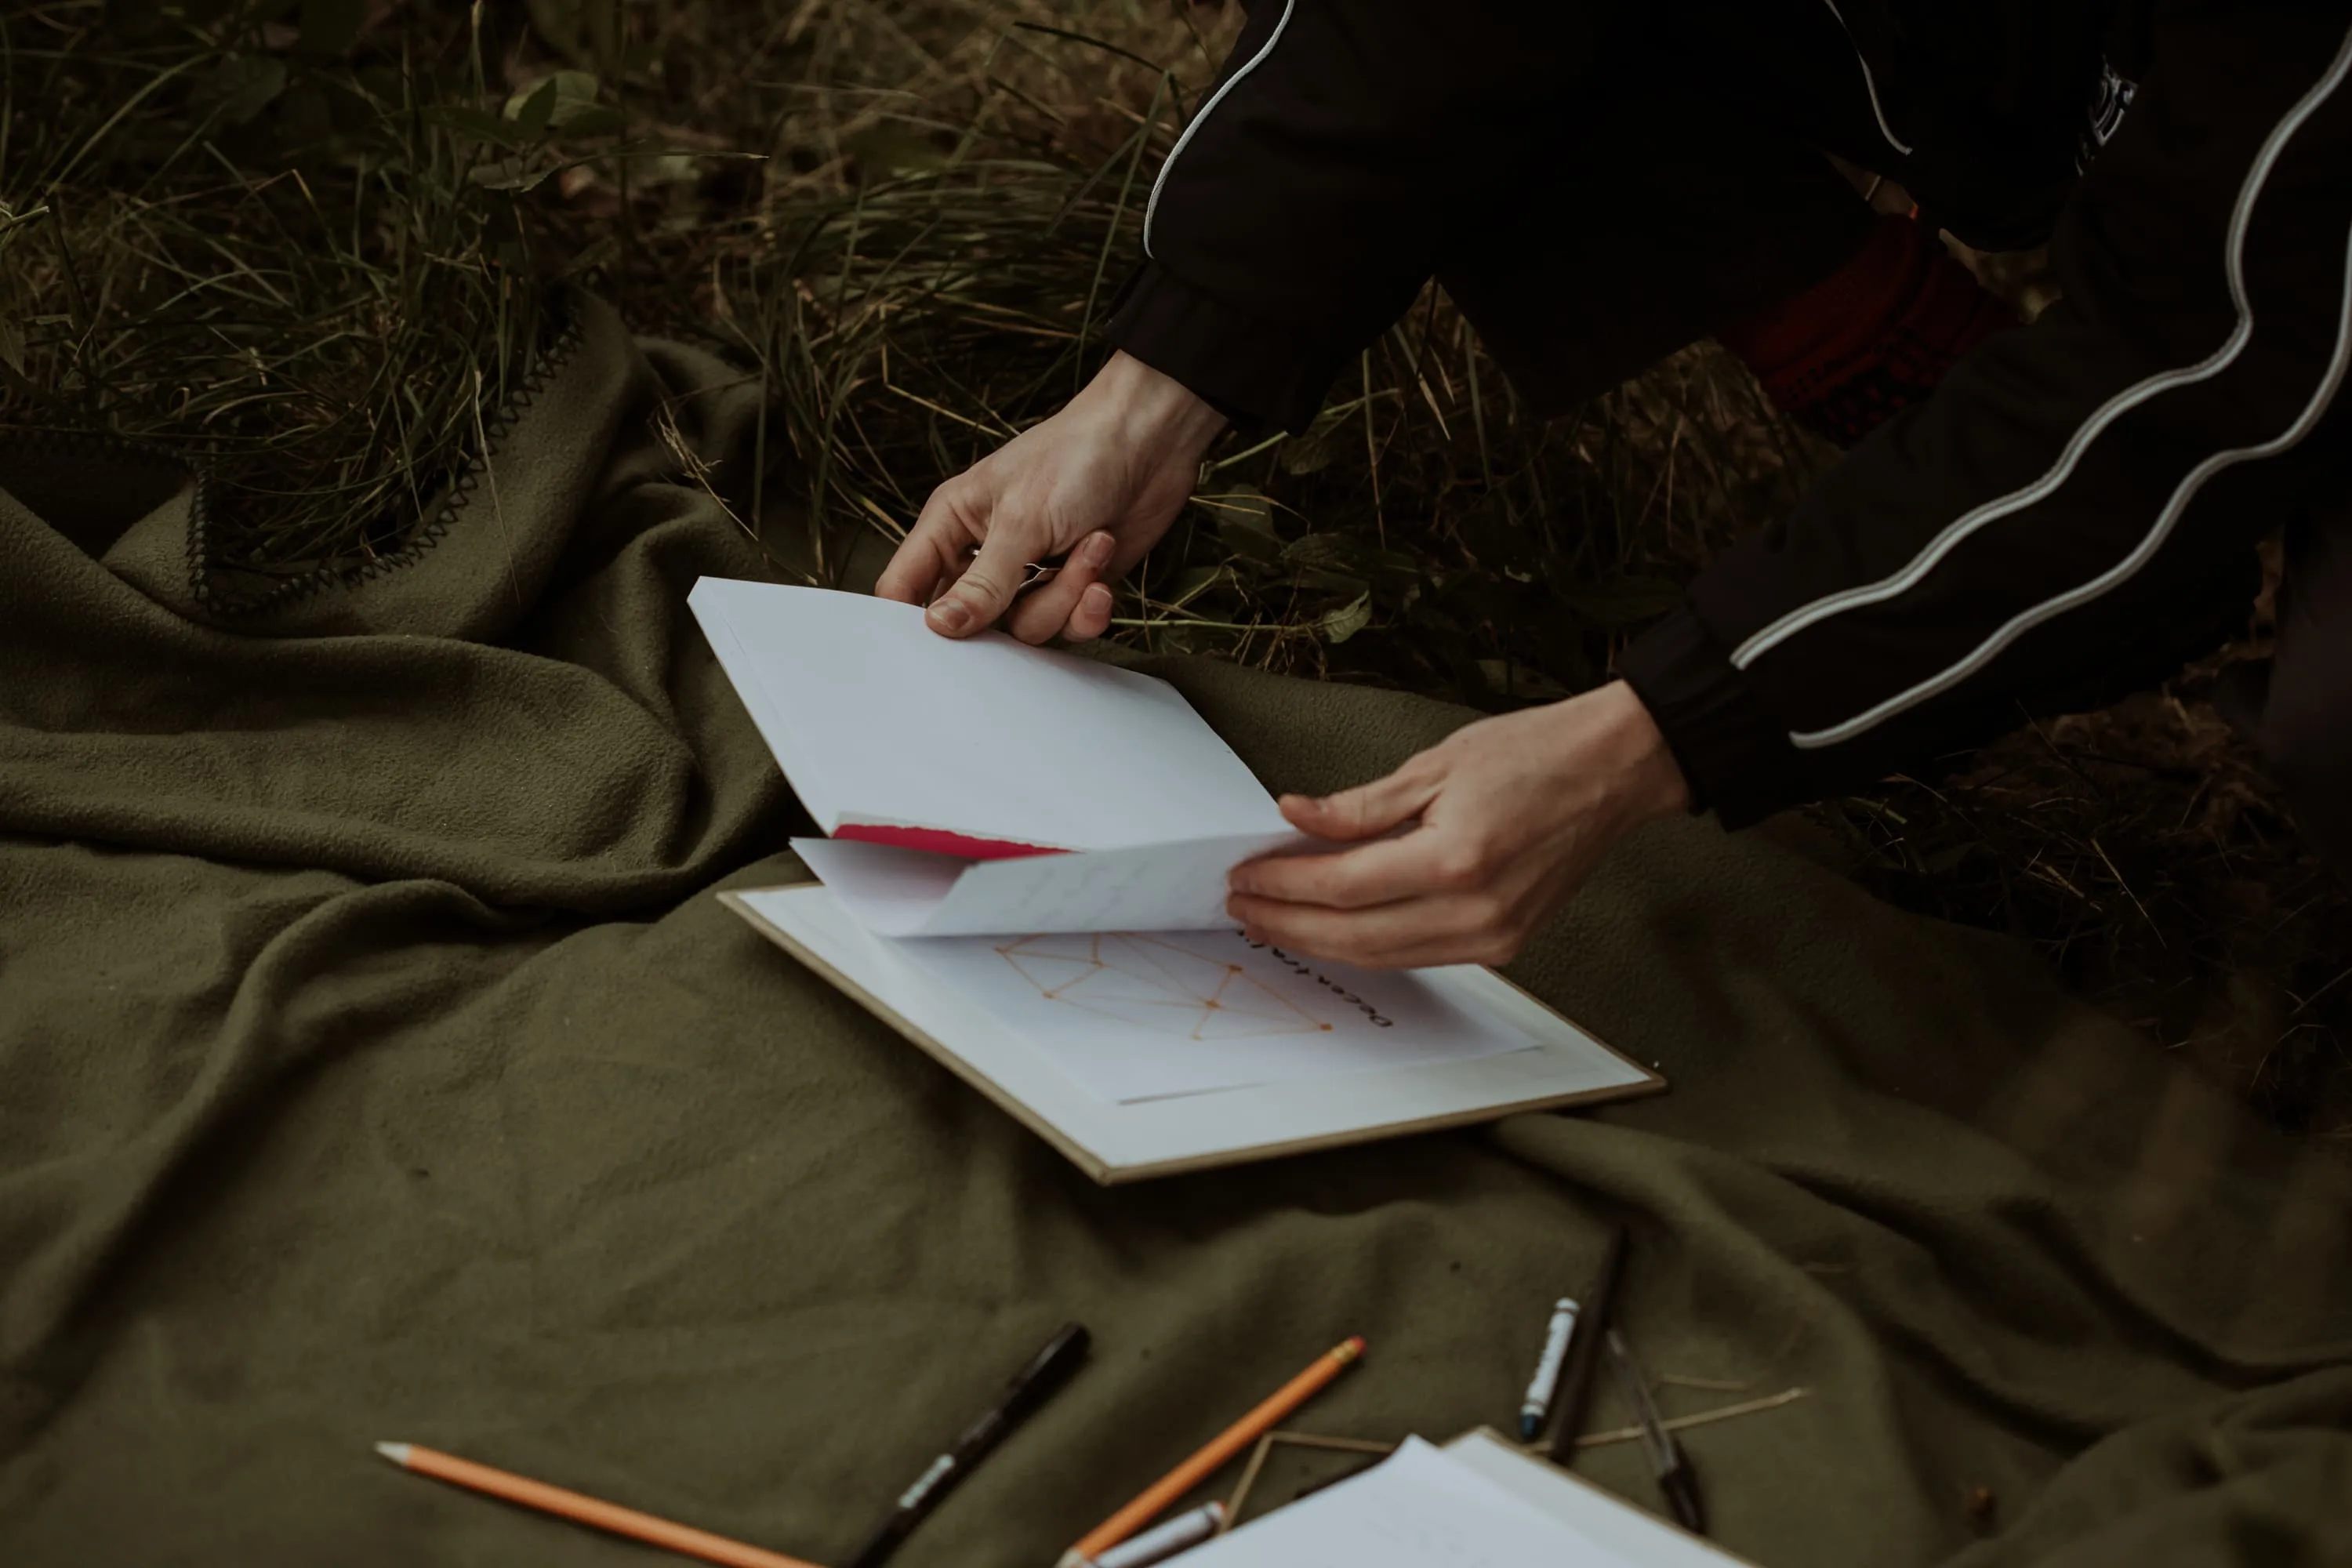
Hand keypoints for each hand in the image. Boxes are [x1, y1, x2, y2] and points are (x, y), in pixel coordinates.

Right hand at [874, 351, 1227, 642]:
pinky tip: (1102, 570)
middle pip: (970, 622)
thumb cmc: (1076, 457)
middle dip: (1008, 611)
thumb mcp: (1022, 521)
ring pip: (1025, 628)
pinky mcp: (1072, 587)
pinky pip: (1067, 626)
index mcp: (952, 525)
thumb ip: (982, 582)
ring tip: (1089, 546)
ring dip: (1064, 594)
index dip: (911, 622)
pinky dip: (1088, 606)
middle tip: (1029, 587)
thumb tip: (940, 626)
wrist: (1152, 443)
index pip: (905, 586)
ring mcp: (1029, 574)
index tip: (934, 645)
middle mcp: (985, 553)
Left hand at [1225, 682, 1689, 968]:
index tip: (1245, 873)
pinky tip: (1334, 925)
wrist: (1612, 771)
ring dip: (1321, 942)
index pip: (1343, 886)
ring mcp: (1494, 936)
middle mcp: (1476, 911)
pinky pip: (1417, 955)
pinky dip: (1368, 944)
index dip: (1285, 883)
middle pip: (1354, 937)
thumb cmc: (1535, 755)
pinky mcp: (1504, 944)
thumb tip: (1295, 817)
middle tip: (1242, 904)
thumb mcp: (1434, 765)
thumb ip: (1358, 805)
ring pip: (1382, 956)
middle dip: (1288, 923)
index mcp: (1455, 860)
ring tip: (1273, 919)